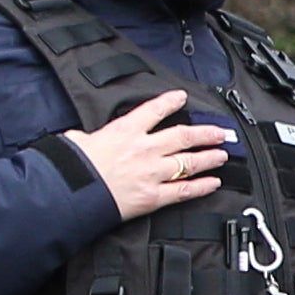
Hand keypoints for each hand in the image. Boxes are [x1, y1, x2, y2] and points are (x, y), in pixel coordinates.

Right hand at [70, 88, 233, 221]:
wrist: (72, 192)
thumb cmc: (72, 168)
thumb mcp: (76, 141)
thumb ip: (85, 138)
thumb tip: (79, 139)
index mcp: (126, 130)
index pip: (154, 110)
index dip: (170, 102)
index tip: (182, 97)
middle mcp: (145, 148)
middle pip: (183, 136)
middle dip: (205, 134)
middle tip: (219, 132)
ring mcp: (152, 172)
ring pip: (190, 162)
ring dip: (209, 158)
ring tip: (222, 154)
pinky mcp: (154, 196)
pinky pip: (184, 190)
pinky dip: (202, 187)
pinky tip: (214, 183)